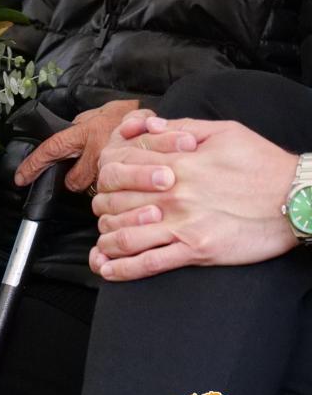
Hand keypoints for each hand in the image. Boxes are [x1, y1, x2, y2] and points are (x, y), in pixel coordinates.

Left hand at [14, 99, 140, 190]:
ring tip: (107, 168)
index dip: (34, 165)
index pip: (52, 149)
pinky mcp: (128, 177)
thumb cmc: (129, 116)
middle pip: (74, 181)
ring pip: (92, 188)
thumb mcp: (98, 113)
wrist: (160, 121)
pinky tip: (120, 174)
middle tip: (85, 168)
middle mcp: (98, 151)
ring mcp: (114, 166)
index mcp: (86, 132)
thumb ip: (79, 126)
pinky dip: (112, 185)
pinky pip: (111, 189)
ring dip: (95, 183)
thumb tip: (64, 139)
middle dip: (75, 180)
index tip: (21, 178)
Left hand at [91, 116, 298, 280]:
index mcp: (177, 162)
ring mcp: (182, 224)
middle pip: (114, 201)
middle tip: (104, 212)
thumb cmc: (262, 164)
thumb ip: (179, 127)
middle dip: (102, 207)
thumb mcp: (223, 132)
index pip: (120, 165)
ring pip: (123, 235)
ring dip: (105, 239)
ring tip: (103, 242)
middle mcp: (173, 193)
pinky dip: (121, 269)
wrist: (298, 199)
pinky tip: (107, 269)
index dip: (106, 173)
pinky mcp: (195, 250)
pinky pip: (147, 263)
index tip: (107, 181)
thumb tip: (146, 126)